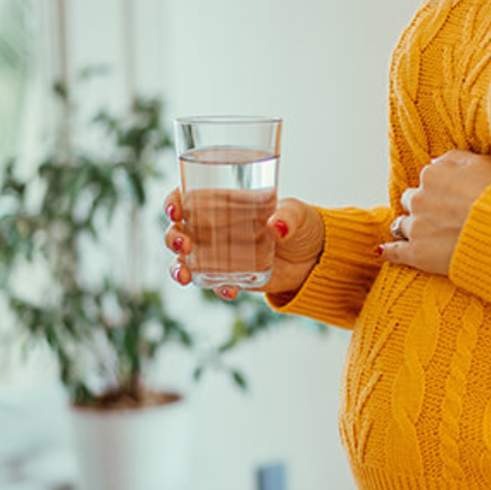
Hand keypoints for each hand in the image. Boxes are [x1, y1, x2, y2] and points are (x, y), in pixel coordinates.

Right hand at [163, 188, 324, 300]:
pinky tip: (230, 291)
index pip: (188, 198)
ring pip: (186, 260)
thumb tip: (276, 226)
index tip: (175, 211)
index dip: (174, 203)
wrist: (317, 257)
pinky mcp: (233, 276)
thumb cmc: (303, 224)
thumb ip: (288, 216)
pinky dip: (217, 288)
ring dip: (179, 268)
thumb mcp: (299, 214)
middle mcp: (216, 228)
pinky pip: (214, 283)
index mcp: (225, 203)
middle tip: (184, 246)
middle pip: (180, 231)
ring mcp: (221, 254)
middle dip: (173, 238)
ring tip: (186, 277)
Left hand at [380, 150, 490, 275]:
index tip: (450, 199)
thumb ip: (453, 158)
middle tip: (440, 217)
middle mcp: (418, 200)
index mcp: (432, 176)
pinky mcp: (417, 254)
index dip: (438, 190)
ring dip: (410, 228)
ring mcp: (416, 228)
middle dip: (421, 208)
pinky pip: (394, 252)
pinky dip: (389, 252)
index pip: (426, 180)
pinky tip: (383, 251)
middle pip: (410, 201)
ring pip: (401, 225)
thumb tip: (434, 161)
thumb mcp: (481, 163)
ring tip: (424, 236)